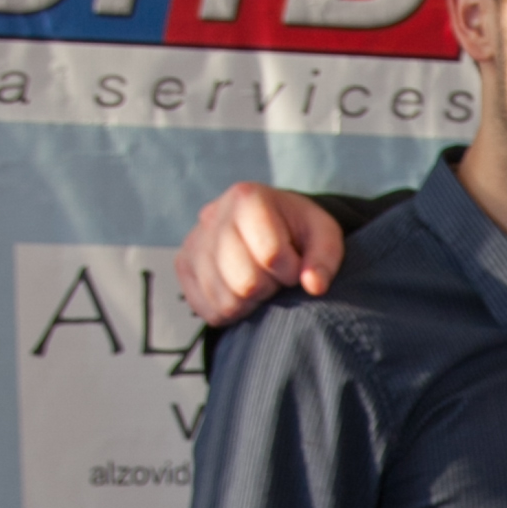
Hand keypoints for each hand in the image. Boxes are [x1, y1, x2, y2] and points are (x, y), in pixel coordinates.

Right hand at [175, 182, 344, 327]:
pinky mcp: (182, 265)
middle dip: (268, 288)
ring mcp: (193, 241)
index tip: (294, 265)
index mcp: (248, 198)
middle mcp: (213, 215)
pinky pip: (205, 309)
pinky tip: (240, 291)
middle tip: (274, 276)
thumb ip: (324, 259)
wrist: (267, 223)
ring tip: (258, 280)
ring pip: (224, 300)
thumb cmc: (297, 230)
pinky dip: (229, 309)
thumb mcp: (323, 235)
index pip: (271, 255)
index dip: (290, 271)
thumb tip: (314, 285)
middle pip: (244, 283)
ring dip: (249, 302)